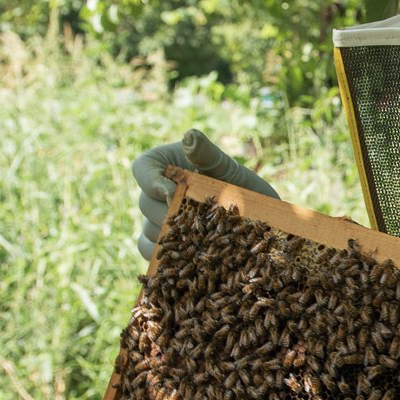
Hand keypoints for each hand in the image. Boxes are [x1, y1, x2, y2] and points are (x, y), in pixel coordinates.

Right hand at [131, 128, 278, 260]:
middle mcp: (155, 193)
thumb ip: (207, 153)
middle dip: (168, 214)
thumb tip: (190, 136)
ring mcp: (157, 220)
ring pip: (149, 231)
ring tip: (197, 241)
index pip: (142, 169)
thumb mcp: (226, 167)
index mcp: (163, 165)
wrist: (257, 219)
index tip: (171, 192)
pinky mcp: (165, 245)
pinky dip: (163, 259)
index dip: (151, 182)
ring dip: (171, 238)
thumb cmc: (240, 185)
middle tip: (193, 221)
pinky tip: (183, 262)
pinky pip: (150, 252)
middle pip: (145, 204)